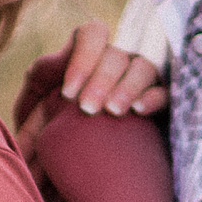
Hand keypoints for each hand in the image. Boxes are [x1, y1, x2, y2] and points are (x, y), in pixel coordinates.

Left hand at [15, 25, 166, 154]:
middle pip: (116, 55)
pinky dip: (153, 98)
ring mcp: (141, 81)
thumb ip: (41, 78)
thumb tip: (56, 58)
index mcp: (88, 56)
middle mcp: (117, 63)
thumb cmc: (50, 131)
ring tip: (113, 112)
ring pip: (144, 68)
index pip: (92, 34)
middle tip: (88, 109)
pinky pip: (165, 93)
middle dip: (101, 79)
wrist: (72, 167)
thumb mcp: (36, 105)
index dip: (83, 57)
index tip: (68, 92)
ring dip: (127, 87)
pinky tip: (139, 111)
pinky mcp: (160, 105)